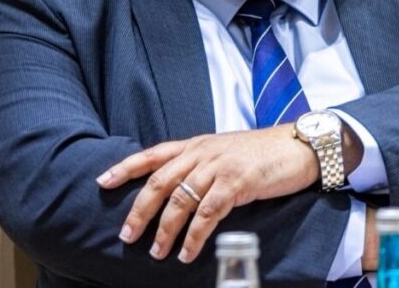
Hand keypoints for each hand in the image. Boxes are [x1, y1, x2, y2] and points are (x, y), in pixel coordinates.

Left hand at [97, 125, 317, 263]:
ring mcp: (218, 167)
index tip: (102, 181)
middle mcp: (201, 153)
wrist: (296, 146)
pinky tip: (188, 253)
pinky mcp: (236, 182)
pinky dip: (194, 237)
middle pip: (159, 182)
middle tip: (127, 235)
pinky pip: (207, 214)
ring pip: (180, 201)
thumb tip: (177, 190)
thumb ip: (199, 166)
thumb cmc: (260, 154)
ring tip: (157, 252)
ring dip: (165, 230)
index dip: (125, 167)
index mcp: (195, 145)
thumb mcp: (223, 153)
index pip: (152, 154)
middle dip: (140, 211)